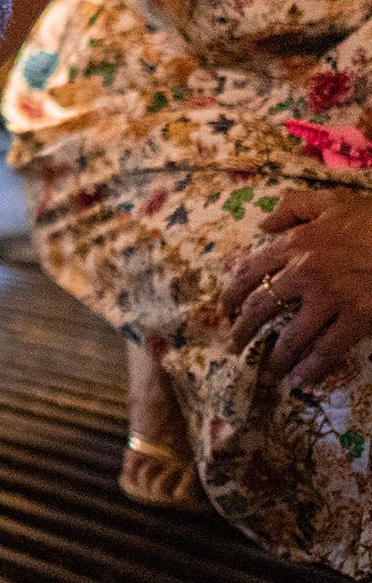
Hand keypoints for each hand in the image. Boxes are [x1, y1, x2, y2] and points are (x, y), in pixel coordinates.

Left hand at [221, 185, 371, 387]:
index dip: (231, 294)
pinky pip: (328, 348)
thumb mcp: (331, 202)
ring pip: (291, 335)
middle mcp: (305, 272)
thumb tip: (263, 224)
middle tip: (233, 346)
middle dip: (242, 330)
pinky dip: (311, 368)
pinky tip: (300, 380)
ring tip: (267, 372)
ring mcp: (331, 297)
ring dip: (275, 357)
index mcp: (295, 243)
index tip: (224, 310)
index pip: (249, 272)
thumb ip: (293, 207)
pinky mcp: (358, 317)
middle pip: (260, 307)